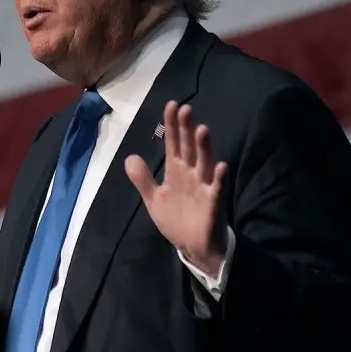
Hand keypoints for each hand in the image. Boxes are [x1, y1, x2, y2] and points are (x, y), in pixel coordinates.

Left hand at [125, 101, 227, 275]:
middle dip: (187, 130)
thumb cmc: (177, 219)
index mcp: (177, 171)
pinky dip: (219, 178)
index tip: (171, 105)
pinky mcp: (213, 204)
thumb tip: (129, 156)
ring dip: (204, 148)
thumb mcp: (154, 199)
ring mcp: (204, 187)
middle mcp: (192, 174)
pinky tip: (221, 166)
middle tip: (185, 109)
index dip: (172, 125)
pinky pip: (217, 189)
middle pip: (189, 148)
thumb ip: (142, 179)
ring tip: (202, 129)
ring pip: (204, 163)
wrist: (194, 247)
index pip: (173, 143)